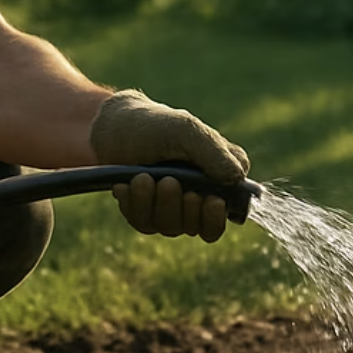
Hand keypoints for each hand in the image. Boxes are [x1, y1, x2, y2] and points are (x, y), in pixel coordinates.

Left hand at [91, 89, 248, 237]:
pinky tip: (126, 185)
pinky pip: (144, 223)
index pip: (227, 213)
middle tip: (168, 181)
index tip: (209, 200)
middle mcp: (197, 195)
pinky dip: (135, 205)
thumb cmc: (155, 124)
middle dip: (181, 207)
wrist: (115, 126)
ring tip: (142, 177)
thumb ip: (215, 153)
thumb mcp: (186, 131)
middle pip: (198, 227)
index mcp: (218, 176)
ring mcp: (171, 206)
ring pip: (171, 227)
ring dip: (156, 204)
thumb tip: (237, 178)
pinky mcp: (146, 211)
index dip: (217, 217)